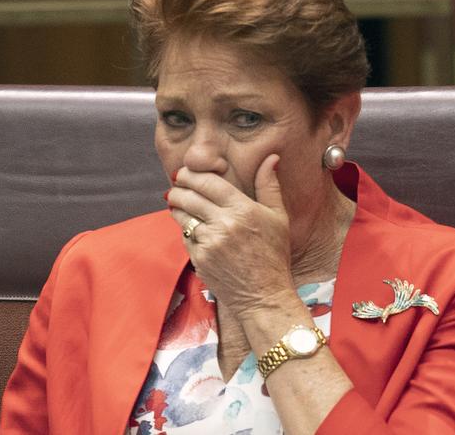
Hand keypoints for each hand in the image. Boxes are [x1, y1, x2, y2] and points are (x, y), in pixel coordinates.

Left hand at [167, 154, 294, 318]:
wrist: (264, 296)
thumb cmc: (274, 255)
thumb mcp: (278, 217)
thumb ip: (269, 185)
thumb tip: (271, 157)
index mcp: (243, 209)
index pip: (207, 182)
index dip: (190, 174)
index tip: (184, 172)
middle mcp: (224, 224)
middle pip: (188, 196)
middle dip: (178, 188)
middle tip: (176, 185)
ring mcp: (209, 243)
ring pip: (181, 216)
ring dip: (177, 207)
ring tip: (179, 203)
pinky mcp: (199, 259)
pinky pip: (184, 237)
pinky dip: (186, 231)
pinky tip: (193, 229)